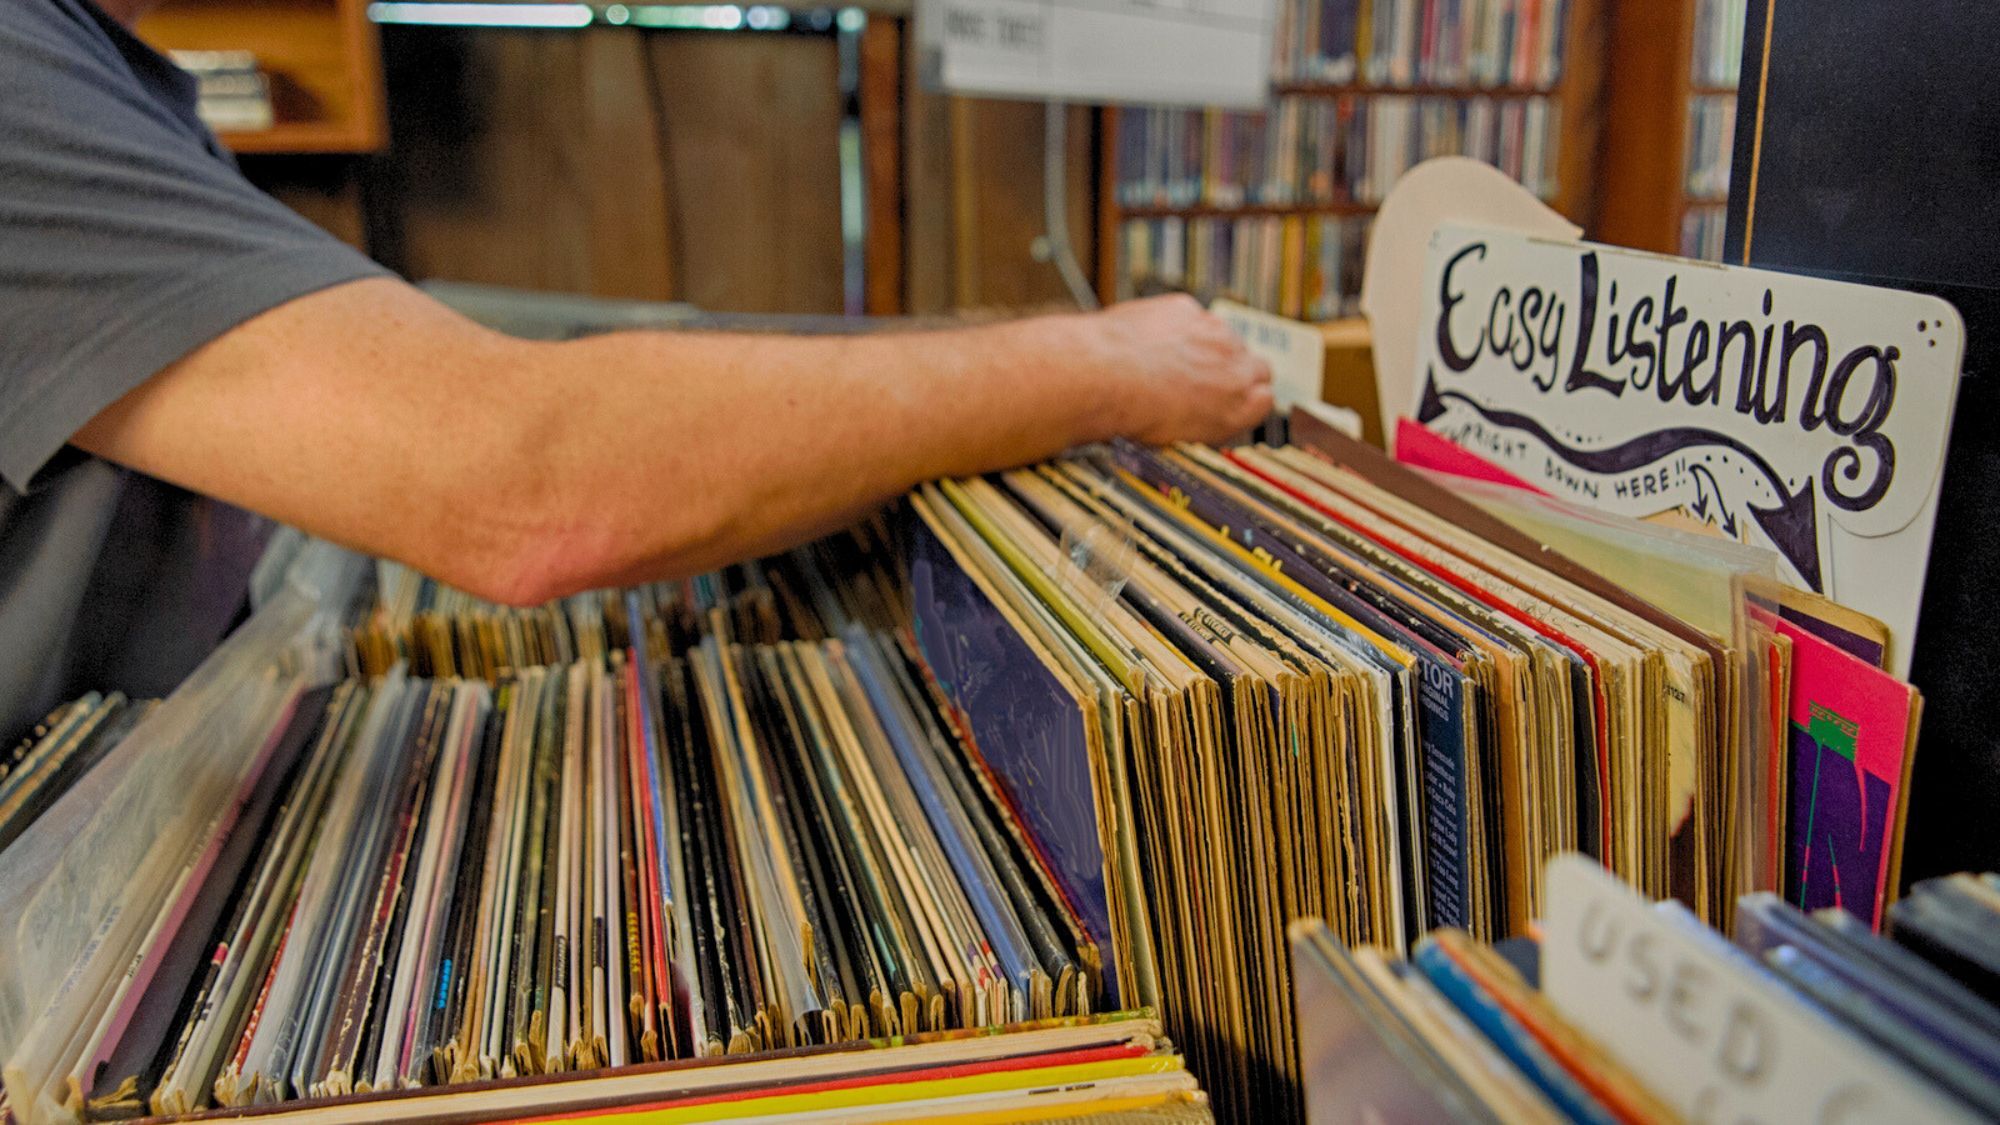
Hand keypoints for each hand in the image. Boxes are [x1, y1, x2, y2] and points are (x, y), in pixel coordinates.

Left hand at [1079, 294, 1274, 444]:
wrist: (1105, 376)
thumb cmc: (1137, 412)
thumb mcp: (1183, 436)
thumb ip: (1208, 420)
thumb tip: (1201, 416)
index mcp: (1240, 406)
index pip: (1265, 398)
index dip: (1243, 399)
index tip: (1227, 400)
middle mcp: (1236, 365)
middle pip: (1254, 364)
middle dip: (1233, 371)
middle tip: (1202, 381)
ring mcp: (1214, 332)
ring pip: (1223, 336)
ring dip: (1205, 346)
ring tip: (1170, 361)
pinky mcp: (1187, 308)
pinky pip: (1188, 315)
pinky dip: (1174, 325)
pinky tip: (1151, 340)